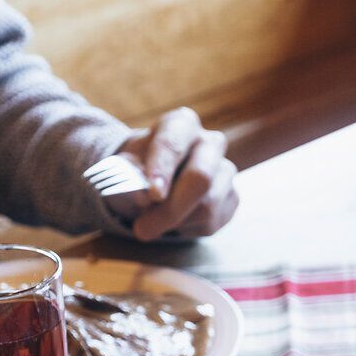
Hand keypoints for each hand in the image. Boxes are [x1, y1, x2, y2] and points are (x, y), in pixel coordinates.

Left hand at [112, 108, 238, 241]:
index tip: (153, 194)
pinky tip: (173, 222)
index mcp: (181, 124)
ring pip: (207, 207)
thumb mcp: (122, 168)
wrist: (151, 182)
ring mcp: (225, 170)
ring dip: (173, 224)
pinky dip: (186, 230)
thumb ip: (129, 177)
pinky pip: (212, 223)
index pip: (173, 144)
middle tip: (142, 229)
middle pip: (200, 177)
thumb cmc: (136, 169)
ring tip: (152, 223)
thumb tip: (145, 196)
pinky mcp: (232, 197)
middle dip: (171, 209)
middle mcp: (210, 142)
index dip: (163, 169)